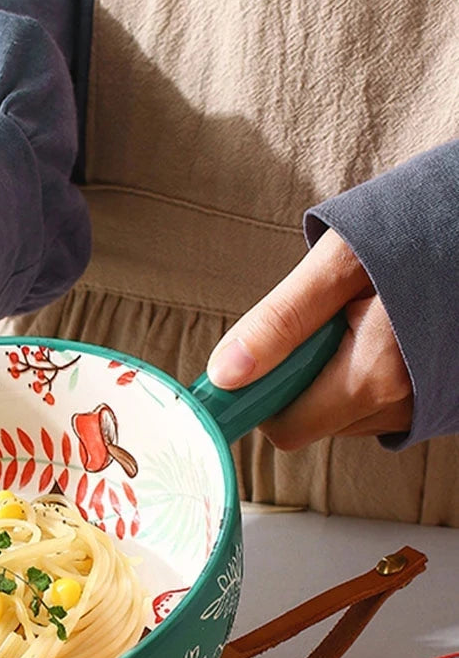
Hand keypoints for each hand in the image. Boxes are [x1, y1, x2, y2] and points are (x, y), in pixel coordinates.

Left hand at [206, 228, 412, 448]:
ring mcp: (420, 406)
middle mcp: (401, 404)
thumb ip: (281, 320)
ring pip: (339, 414)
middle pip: (310, 421)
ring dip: (328, 376)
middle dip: (295, 379)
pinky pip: (371, 406)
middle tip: (318, 322)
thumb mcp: (340, 261)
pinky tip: (379, 334)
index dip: (258, 399)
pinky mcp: (432, 402)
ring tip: (356, 320)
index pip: (285, 427)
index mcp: (373, 375)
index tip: (249, 366)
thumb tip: (225, 373)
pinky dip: (358, 376)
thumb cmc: (420, 230)